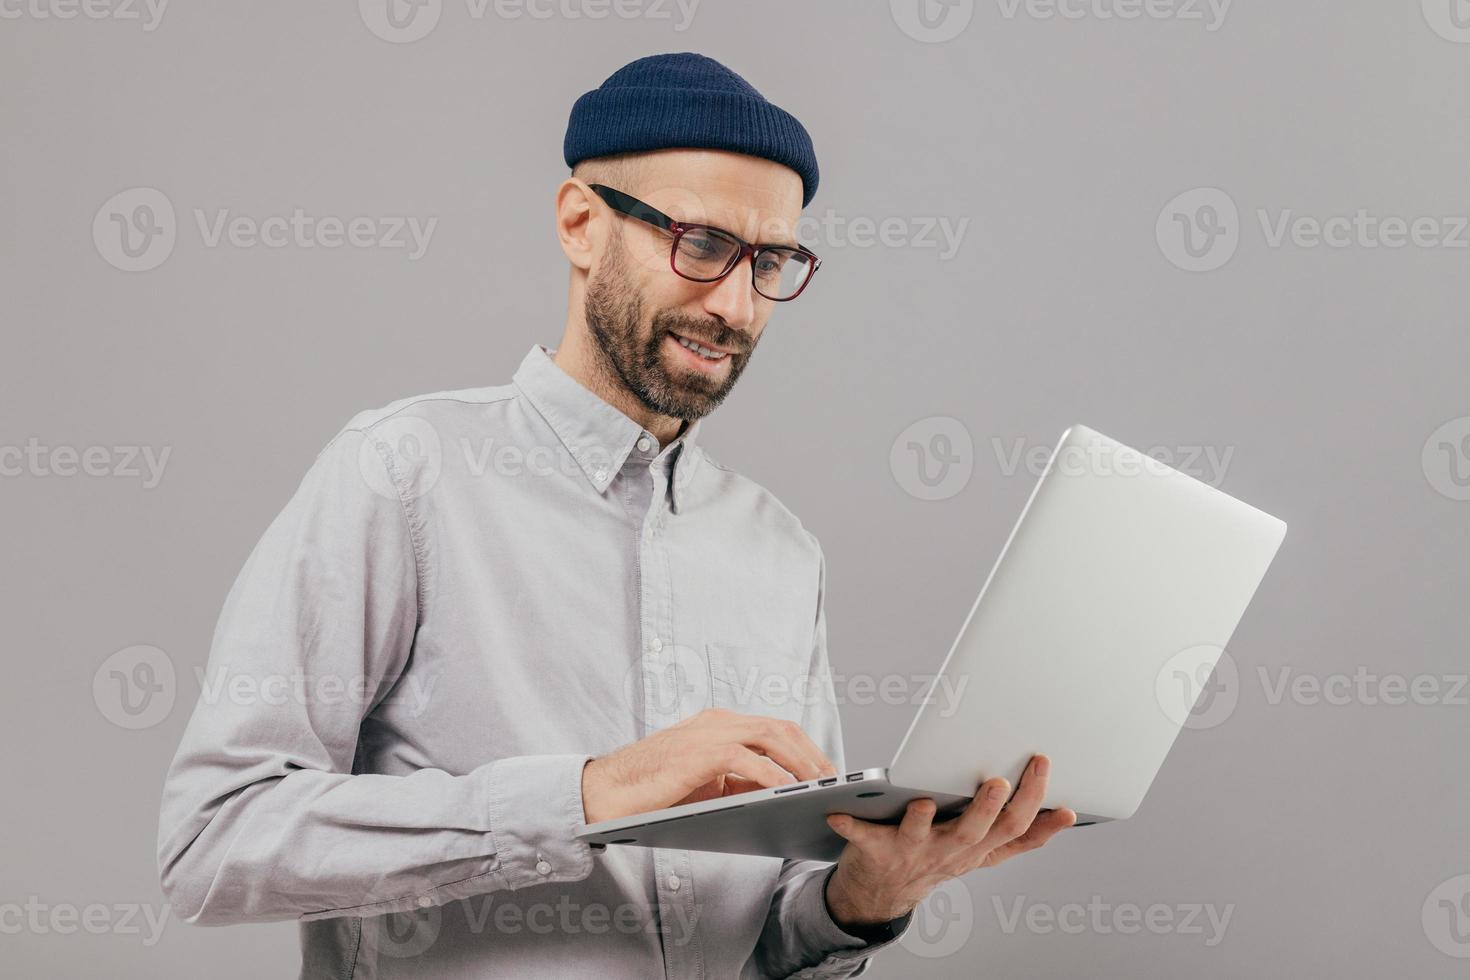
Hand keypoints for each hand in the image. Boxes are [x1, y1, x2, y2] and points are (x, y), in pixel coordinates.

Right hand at [581, 707, 836, 823]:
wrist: (606, 793)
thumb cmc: (652, 792)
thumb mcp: (704, 784)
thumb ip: (737, 781)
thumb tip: (776, 793)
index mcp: (719, 725)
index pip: (774, 729)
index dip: (805, 747)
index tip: (827, 770)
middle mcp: (717, 722)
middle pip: (780, 729)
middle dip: (812, 753)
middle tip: (834, 780)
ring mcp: (708, 734)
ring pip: (771, 738)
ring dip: (801, 762)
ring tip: (820, 787)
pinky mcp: (699, 753)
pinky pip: (747, 760)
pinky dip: (773, 776)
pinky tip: (788, 792)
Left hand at [823, 754, 1075, 928]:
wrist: (882, 890)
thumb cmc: (936, 857)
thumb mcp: (984, 852)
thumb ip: (1020, 834)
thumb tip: (1065, 812)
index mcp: (976, 848)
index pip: (1015, 830)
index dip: (1037, 813)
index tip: (1058, 797)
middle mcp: (948, 852)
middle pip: (977, 832)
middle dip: (988, 807)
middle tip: (998, 781)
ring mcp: (912, 852)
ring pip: (924, 836)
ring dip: (923, 820)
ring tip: (925, 800)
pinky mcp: (875, 849)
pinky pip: (861, 837)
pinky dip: (849, 826)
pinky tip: (837, 813)